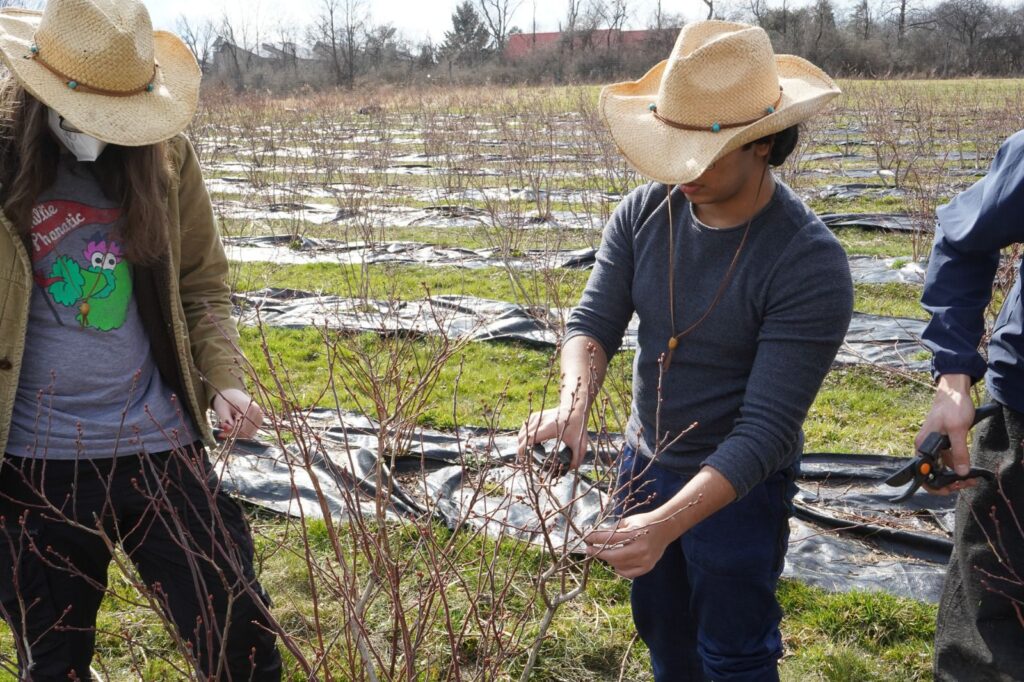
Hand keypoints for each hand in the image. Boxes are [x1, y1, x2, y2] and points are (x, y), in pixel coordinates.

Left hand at [212, 388, 262, 439]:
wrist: (233, 394)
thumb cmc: (225, 401)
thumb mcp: (222, 409)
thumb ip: (225, 420)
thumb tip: (228, 429)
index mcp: (249, 406)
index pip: (242, 425)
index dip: (231, 432)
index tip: (220, 434)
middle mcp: (258, 411)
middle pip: (246, 431)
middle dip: (233, 434)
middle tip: (221, 433)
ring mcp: (260, 416)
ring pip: (249, 433)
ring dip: (237, 434)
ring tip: (228, 427)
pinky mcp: (259, 421)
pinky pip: (251, 432)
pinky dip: (242, 433)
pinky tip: (235, 427)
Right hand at [516, 403, 587, 467]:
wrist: (574, 408)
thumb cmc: (577, 427)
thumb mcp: (580, 444)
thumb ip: (577, 458)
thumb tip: (569, 469)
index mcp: (549, 428)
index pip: (529, 439)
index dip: (522, 450)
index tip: (523, 460)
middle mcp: (540, 421)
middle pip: (522, 437)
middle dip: (521, 449)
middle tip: (525, 460)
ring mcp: (536, 417)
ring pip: (522, 432)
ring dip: (521, 443)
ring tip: (526, 453)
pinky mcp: (535, 416)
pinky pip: (524, 428)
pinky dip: (524, 436)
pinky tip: (528, 443)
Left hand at [584, 512, 677, 578]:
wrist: (665, 528)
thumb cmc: (644, 522)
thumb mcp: (628, 521)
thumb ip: (613, 529)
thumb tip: (594, 535)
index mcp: (634, 534)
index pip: (610, 538)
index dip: (596, 538)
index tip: (587, 537)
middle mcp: (640, 549)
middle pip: (612, 556)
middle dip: (598, 552)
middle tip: (589, 549)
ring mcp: (644, 560)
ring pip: (618, 565)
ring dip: (609, 559)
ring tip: (606, 552)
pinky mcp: (647, 567)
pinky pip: (628, 574)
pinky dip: (619, 569)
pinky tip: (616, 563)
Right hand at [916, 374, 974, 494]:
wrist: (953, 391)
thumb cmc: (952, 406)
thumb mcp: (958, 430)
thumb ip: (959, 452)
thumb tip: (962, 473)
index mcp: (923, 445)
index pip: (923, 473)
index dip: (935, 485)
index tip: (951, 489)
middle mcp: (925, 447)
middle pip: (933, 472)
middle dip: (949, 482)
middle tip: (966, 483)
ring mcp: (933, 445)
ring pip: (942, 466)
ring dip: (955, 474)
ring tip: (971, 477)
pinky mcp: (941, 442)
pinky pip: (947, 458)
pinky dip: (957, 464)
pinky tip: (967, 466)